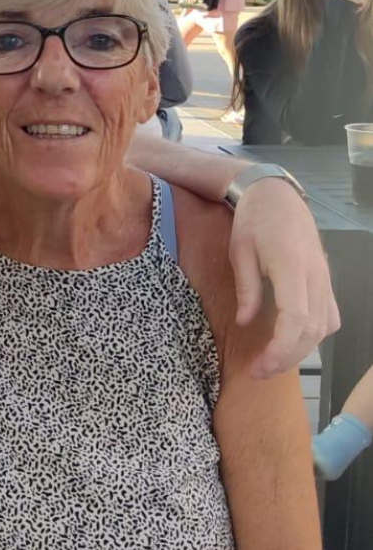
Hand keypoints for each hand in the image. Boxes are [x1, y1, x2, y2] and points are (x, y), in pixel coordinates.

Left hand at [230, 179, 339, 378]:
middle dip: (287, 357)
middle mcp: (316, 276)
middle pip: (312, 329)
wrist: (277, 197)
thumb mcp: (240, 251)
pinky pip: (329, 315)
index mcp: (292, 266)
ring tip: (272, 362)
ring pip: (324, 326)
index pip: (296, 318)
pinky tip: (294, 342)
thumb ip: (246, 288)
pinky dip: (314, 335)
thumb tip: (244, 323)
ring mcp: (325, 279)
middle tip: (259, 372)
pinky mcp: (325, 280)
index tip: (261, 365)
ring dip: (300, 350)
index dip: (281, 347)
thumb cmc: (254, 220)